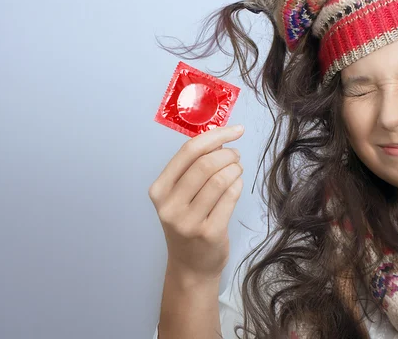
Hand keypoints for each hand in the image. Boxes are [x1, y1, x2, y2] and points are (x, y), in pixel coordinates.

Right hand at [149, 125, 244, 279]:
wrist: (190, 267)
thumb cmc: (187, 224)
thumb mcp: (178, 197)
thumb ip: (192, 169)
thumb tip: (219, 139)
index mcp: (159, 190)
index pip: (188, 152)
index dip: (215, 136)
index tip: (236, 130)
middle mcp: (170, 205)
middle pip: (205, 164)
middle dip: (228, 154)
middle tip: (236, 155)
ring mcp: (189, 221)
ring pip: (220, 179)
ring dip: (235, 168)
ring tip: (237, 169)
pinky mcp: (209, 232)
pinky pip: (230, 196)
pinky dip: (238, 185)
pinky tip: (236, 185)